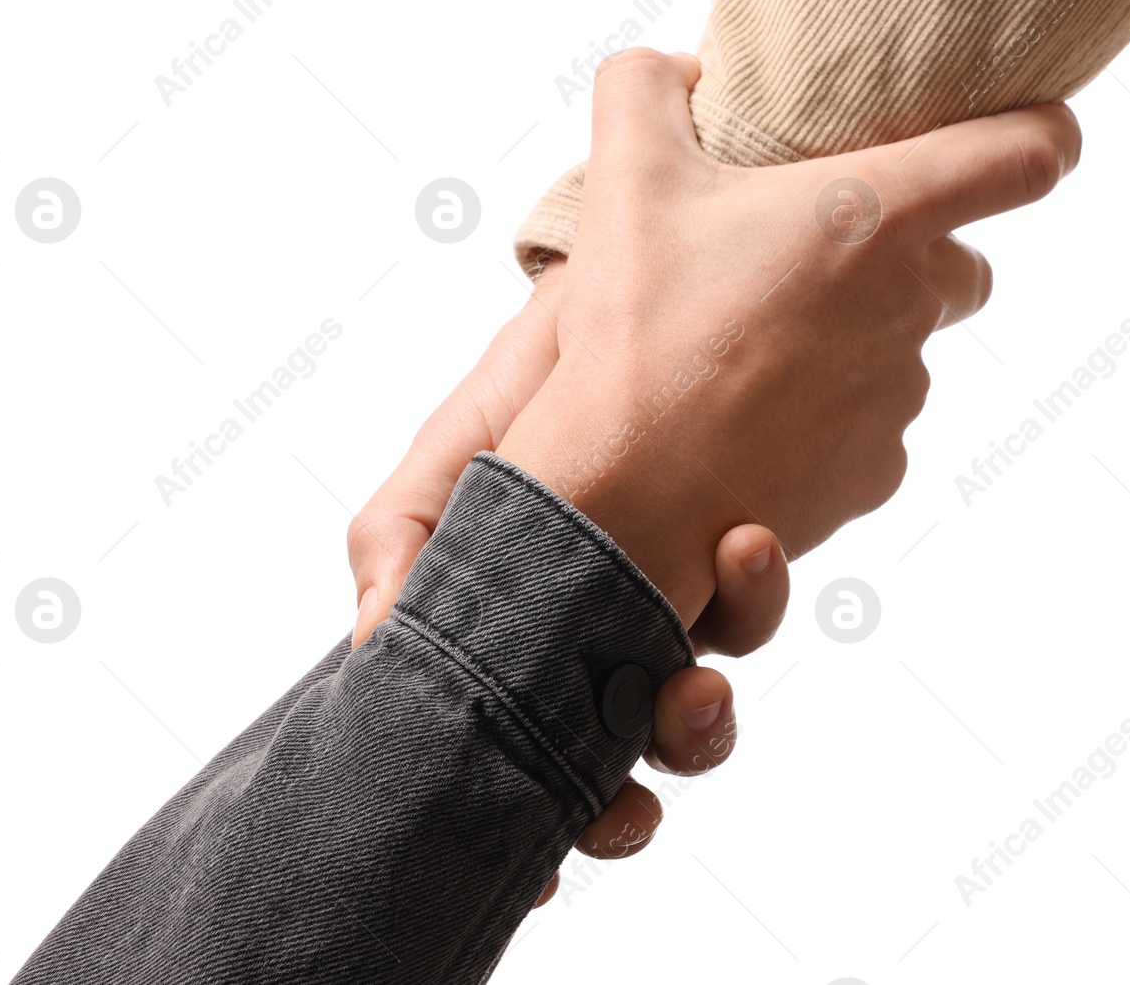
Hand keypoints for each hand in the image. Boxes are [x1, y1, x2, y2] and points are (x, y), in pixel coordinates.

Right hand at [345, 268, 791, 911]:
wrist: (627, 284)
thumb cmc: (531, 371)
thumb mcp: (452, 447)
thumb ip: (401, 538)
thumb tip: (377, 645)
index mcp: (527, 624)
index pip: (530, 745)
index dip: (549, 813)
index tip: (563, 846)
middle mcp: (607, 632)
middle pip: (629, 751)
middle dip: (646, 769)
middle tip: (658, 748)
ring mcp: (678, 600)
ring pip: (700, 703)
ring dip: (707, 709)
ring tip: (704, 655)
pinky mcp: (739, 556)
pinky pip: (752, 615)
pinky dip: (752, 603)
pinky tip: (747, 546)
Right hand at [496, 48, 1080, 617]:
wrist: (625, 491)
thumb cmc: (638, 330)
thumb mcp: (626, 177)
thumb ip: (647, 88)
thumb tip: (679, 69)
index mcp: (875, 213)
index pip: (1025, 155)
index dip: (1045, 135)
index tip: (1043, 137)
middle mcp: (912, 302)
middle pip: (960, 265)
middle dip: (908, 258)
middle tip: (811, 265)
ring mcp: (902, 394)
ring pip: (906, 351)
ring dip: (854, 343)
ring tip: (754, 355)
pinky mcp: (879, 470)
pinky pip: (873, 428)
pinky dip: (829, 420)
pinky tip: (753, 422)